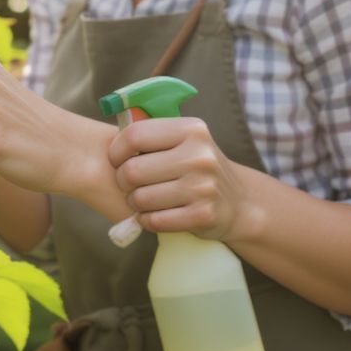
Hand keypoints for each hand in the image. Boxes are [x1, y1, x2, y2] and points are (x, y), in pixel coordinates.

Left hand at [107, 117, 253, 241]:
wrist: (238, 201)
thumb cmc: (196, 167)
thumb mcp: (183, 140)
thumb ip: (152, 135)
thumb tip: (112, 138)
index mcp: (191, 130)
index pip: (134, 135)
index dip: (116, 150)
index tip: (117, 160)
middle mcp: (199, 156)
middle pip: (133, 170)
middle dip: (123, 181)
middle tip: (129, 184)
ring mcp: (203, 187)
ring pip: (141, 198)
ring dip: (134, 202)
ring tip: (142, 199)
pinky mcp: (203, 215)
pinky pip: (154, 220)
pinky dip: (146, 220)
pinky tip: (153, 214)